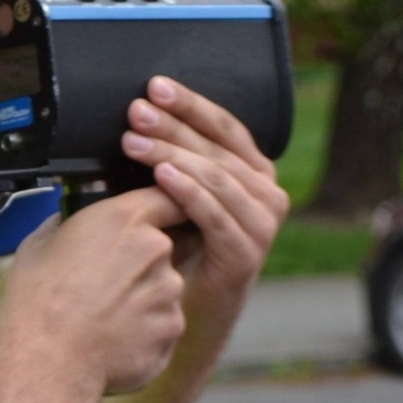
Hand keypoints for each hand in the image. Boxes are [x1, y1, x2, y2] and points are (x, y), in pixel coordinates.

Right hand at [0, 185, 187, 395]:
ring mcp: (169, 291)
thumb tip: (69, 220)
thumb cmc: (37, 303)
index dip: (162, 207)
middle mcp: (156, 249)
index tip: (156, 216)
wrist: (47, 363)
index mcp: (124, 218)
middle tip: (109, 282)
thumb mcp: (39, 244)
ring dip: (144, 297)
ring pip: (164, 287)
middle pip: (166, 246)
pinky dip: (145, 330)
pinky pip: (164, 322)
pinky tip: (113, 338)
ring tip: (104, 316)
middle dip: (144, 261)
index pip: (167, 196)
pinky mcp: (173, 328)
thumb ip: (68, 223)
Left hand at [119, 77, 289, 316]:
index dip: (191, 104)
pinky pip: (216, 215)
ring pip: (217, 177)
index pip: (224, 127)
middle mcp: (266, 193)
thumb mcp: (179, 196)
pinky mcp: (247, 254)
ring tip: (135, 143)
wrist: (189, 315)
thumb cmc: (180, 250)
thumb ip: (174, 161)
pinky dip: (188, 192)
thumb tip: (137, 119)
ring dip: (173, 155)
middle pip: (217, 148)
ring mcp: (262, 225)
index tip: (155, 87)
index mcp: (253, 172)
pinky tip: (161, 176)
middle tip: (136, 112)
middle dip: (173, 126)